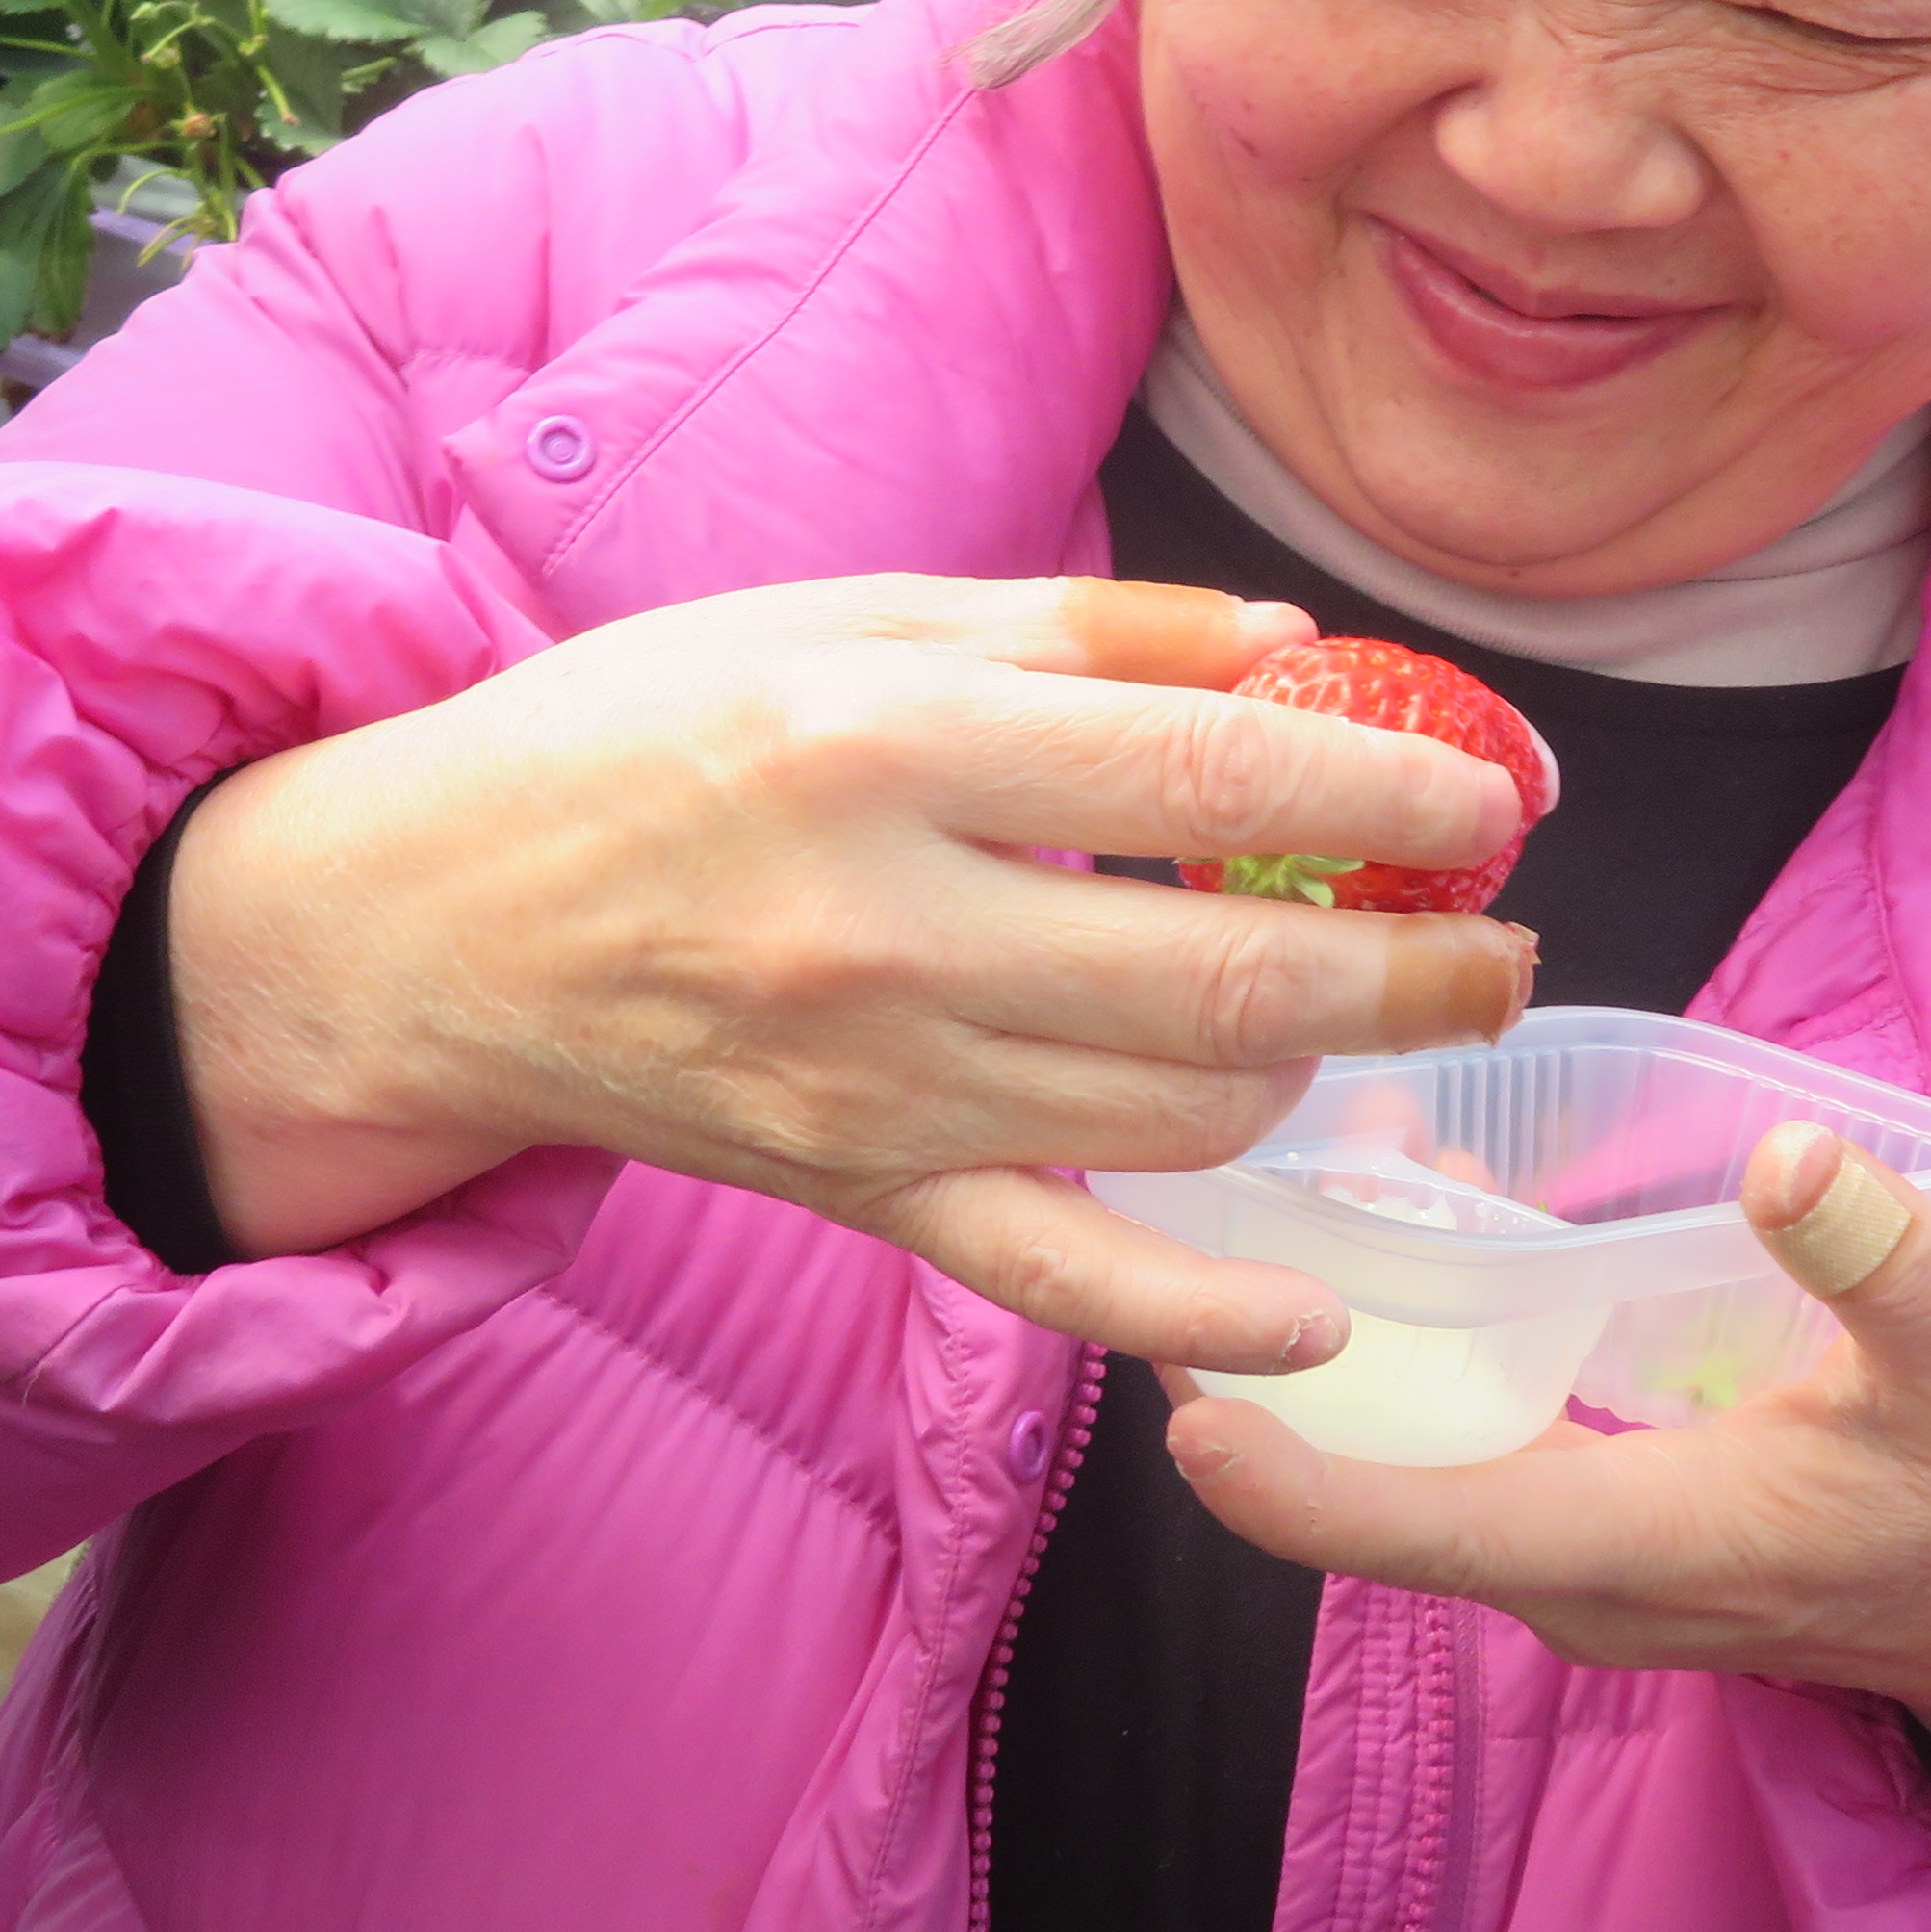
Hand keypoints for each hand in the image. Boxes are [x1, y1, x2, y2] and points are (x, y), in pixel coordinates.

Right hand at [164, 574, 1537, 1364]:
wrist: (427, 922)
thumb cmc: (639, 735)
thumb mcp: (841, 618)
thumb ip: (1076, 631)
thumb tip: (1294, 652)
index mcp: (887, 741)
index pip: (1207, 772)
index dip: (1391, 790)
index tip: (1502, 794)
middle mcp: (888, 927)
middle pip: (1230, 972)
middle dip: (1420, 965)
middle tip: (1503, 943)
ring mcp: (876, 1086)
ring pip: (1182, 1113)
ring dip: (1328, 1074)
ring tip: (1379, 1017)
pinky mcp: (858, 1195)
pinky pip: (1059, 1273)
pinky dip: (1200, 1314)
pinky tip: (1315, 1313)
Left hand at [1165, 1126, 1930, 1799]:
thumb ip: (1881, 1258)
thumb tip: (1785, 1156)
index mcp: (1646, 1546)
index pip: (1424, 1534)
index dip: (1294, 1483)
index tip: (1189, 1414)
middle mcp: (1580, 1581)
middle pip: (1373, 1497)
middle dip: (1273, 1375)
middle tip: (1208, 1207)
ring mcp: (1578, 1569)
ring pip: (1406, 1475)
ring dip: (1339, 1355)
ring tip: (1293, 1181)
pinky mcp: (1590, 1538)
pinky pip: (1455, 1461)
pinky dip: (1412, 1362)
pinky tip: (1423, 1228)